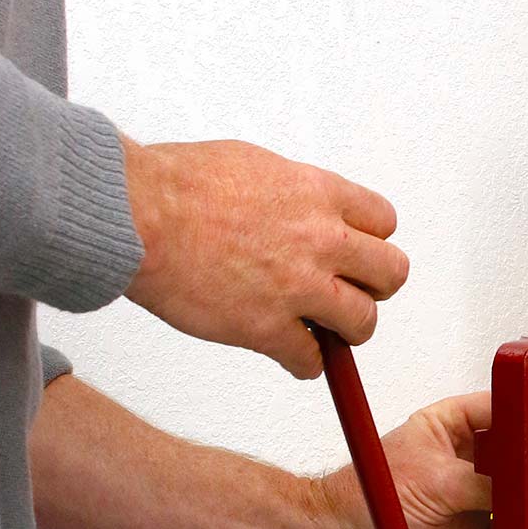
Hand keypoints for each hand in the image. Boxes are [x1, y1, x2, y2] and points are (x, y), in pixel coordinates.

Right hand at [122, 137, 407, 377]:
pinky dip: (305, 364)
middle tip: (352, 293)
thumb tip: (298, 208)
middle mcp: (320, 239)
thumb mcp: (255, 164)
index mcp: (318, 194)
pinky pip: (311, 360)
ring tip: (328, 331)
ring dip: (348, 330)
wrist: (137, 213)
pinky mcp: (267, 327)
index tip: (356, 254)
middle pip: (391, 273)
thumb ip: (290, 193)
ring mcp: (297, 286)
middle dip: (373, 286)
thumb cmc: (178, 183)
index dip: (371, 241)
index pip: (383, 222)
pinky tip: (292, 356)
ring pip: (363, 321)